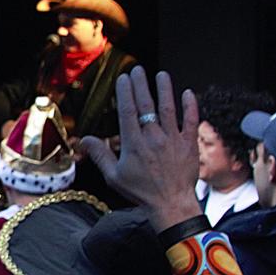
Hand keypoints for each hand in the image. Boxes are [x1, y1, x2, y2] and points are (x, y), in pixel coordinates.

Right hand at [81, 69, 202, 230]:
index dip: (125, 92)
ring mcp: (173, 139)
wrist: (171, 205)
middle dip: (141, 84)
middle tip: (138, 70)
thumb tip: (84, 140)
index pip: (128, 110)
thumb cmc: (142, 192)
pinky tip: (188, 93)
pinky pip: (191, 121)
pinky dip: (190, 106)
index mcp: (134, 143)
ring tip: (162, 75)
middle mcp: (153, 137)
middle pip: (146, 104)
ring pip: (169, 108)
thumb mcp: (114, 176)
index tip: (124, 78)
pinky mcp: (189, 144)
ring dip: (165, 89)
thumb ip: (100, 155)